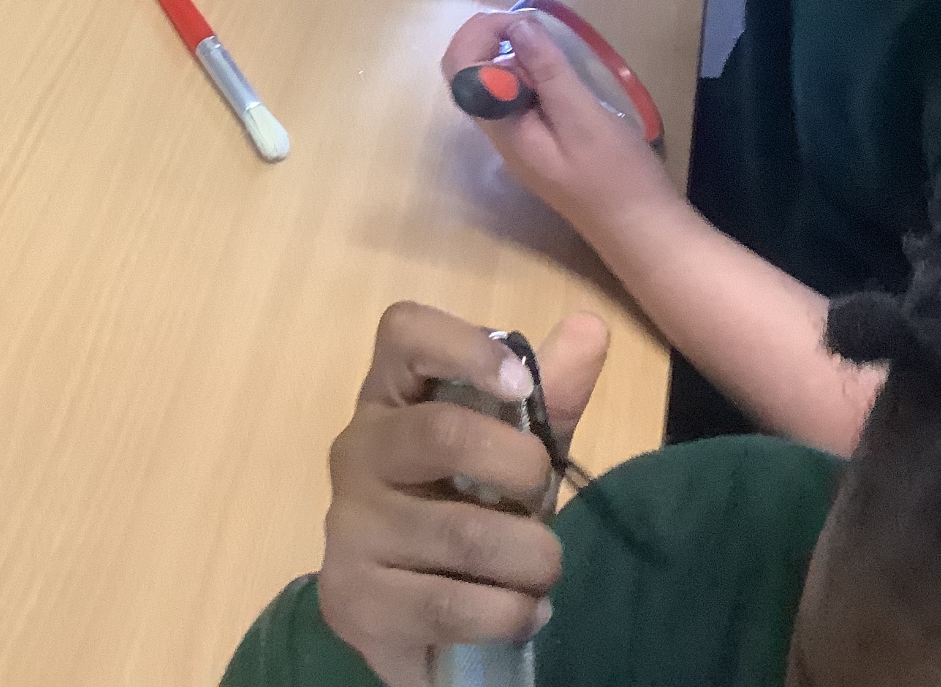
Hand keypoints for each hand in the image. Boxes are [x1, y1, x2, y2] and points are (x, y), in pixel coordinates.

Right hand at [318, 303, 609, 686]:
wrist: (408, 615)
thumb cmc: (463, 506)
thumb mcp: (510, 449)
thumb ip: (549, 396)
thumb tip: (593, 327)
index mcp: (389, 395)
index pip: (404, 332)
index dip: (466, 346)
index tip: (521, 385)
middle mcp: (357, 449)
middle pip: (442, 432)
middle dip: (521, 467)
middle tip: (545, 494)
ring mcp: (348, 526)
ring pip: (460, 534)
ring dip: (530, 557)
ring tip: (544, 568)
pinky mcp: (355, 600)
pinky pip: (449, 606)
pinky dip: (508, 613)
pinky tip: (523, 611)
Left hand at [441, 8, 672, 238]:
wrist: (641, 229)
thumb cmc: (617, 175)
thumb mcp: (584, 116)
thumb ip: (548, 71)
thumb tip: (517, 25)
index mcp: (503, 128)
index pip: (461, 71)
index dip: (479, 34)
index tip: (521, 21)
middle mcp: (500, 133)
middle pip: (470, 74)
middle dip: (491, 39)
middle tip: (535, 27)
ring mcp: (518, 139)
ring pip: (493, 85)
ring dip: (511, 55)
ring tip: (550, 44)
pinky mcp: (539, 142)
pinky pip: (517, 98)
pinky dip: (530, 74)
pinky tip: (560, 72)